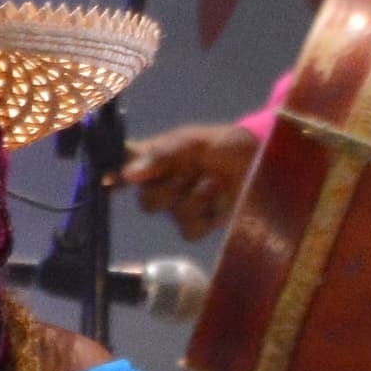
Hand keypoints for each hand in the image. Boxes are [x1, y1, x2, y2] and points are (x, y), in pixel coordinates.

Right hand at [117, 121, 257, 242]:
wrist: (263, 160)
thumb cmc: (226, 144)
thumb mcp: (194, 141)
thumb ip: (162, 155)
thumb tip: (127, 174)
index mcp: (155, 159)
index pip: (122, 167)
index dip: (109, 176)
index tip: (106, 182)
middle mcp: (163, 183)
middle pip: (145, 200)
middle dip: (166, 189)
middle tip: (186, 174)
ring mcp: (181, 206)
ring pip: (168, 214)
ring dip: (192, 197)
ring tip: (212, 182)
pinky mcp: (200, 224)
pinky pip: (189, 230)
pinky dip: (204, 214)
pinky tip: (218, 200)